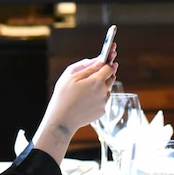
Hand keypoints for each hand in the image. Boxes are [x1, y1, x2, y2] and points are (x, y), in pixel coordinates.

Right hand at [31, 49, 117, 163]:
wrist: (62, 120)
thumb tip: (98, 60)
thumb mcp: (71, 77)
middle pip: (111, 77)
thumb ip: (87, 67)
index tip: (111, 54)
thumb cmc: (63, 96)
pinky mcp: (102, 111)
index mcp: (96, 81)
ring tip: (86, 89)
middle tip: (97, 71)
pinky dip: (98, 97)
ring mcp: (104, 102)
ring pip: (107, 89)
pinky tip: (85, 99)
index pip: (109, 67)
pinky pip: (103, 100)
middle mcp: (104, 92)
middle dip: (105, 72)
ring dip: (101, 86)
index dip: (109, 60)